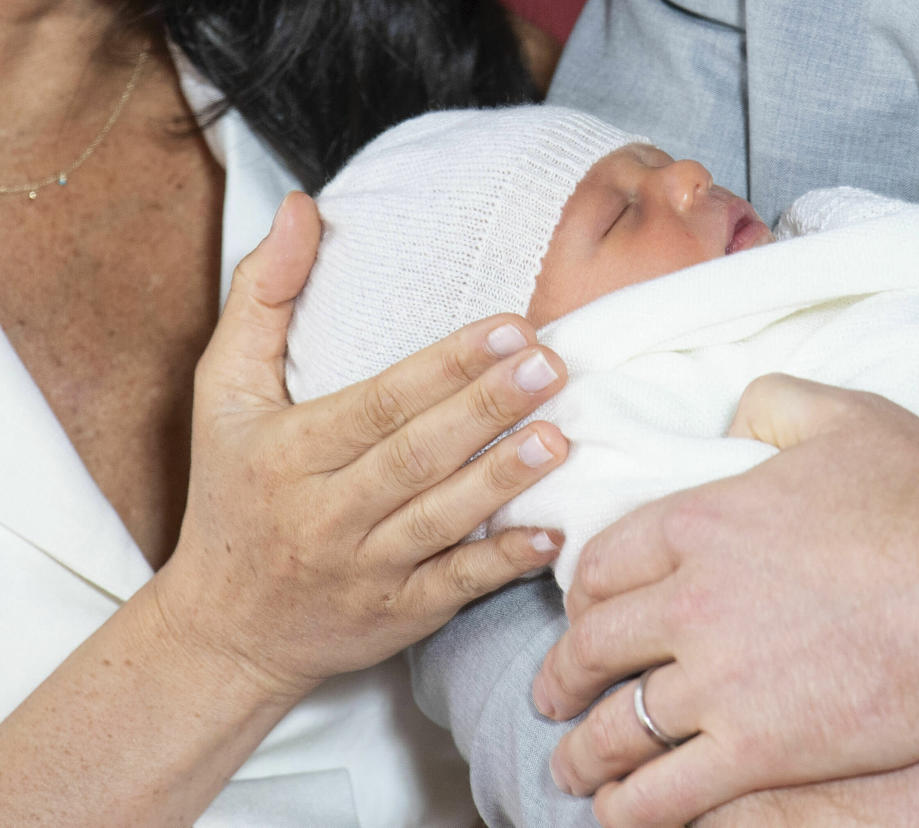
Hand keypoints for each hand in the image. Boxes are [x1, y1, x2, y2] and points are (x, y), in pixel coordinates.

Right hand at [154, 192, 570, 698]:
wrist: (224, 629)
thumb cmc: (231, 494)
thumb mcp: (221, 393)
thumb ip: (261, 298)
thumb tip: (302, 207)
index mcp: (287, 452)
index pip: (377, 403)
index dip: (444, 366)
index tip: (508, 326)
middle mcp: (324, 514)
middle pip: (415, 456)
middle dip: (486, 408)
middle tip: (551, 365)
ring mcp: (364, 570)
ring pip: (440, 521)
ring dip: (502, 480)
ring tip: (559, 437)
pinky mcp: (398, 616)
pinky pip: (455, 587)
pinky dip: (502, 563)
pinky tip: (551, 533)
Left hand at [532, 374, 918, 825]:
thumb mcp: (846, 418)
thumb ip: (774, 404)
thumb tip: (738, 413)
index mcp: (700, 522)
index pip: (602, 563)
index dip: (580, 595)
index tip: (579, 614)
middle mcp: (690, 601)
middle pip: (593, 646)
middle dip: (562, 676)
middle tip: (553, 693)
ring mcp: (719, 680)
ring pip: (617, 728)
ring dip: (584, 753)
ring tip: (573, 767)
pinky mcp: (758, 748)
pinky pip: (667, 794)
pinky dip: (631, 810)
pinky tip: (619, 814)